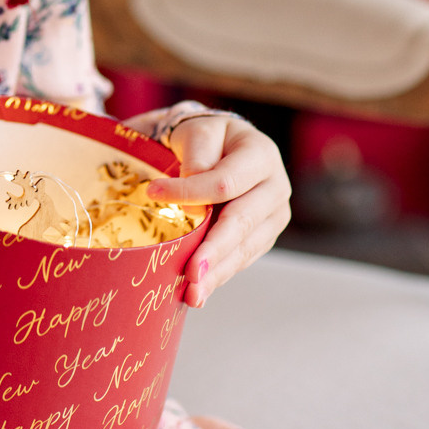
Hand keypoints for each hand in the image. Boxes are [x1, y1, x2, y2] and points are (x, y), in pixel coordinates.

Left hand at [125, 103, 290, 307]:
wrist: (221, 147)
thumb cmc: (206, 139)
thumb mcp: (198, 133)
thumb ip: (196, 156)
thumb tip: (194, 199)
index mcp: (260, 154)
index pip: (224, 182)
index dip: (189, 192)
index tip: (152, 194)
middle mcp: (275, 186)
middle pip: (241, 222)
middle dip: (213, 250)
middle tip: (190, 274)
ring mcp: (273, 215)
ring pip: (245, 247)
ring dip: (217, 273)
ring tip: (193, 294)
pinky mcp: (264, 236)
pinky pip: (243, 258)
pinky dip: (221, 275)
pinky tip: (201, 291)